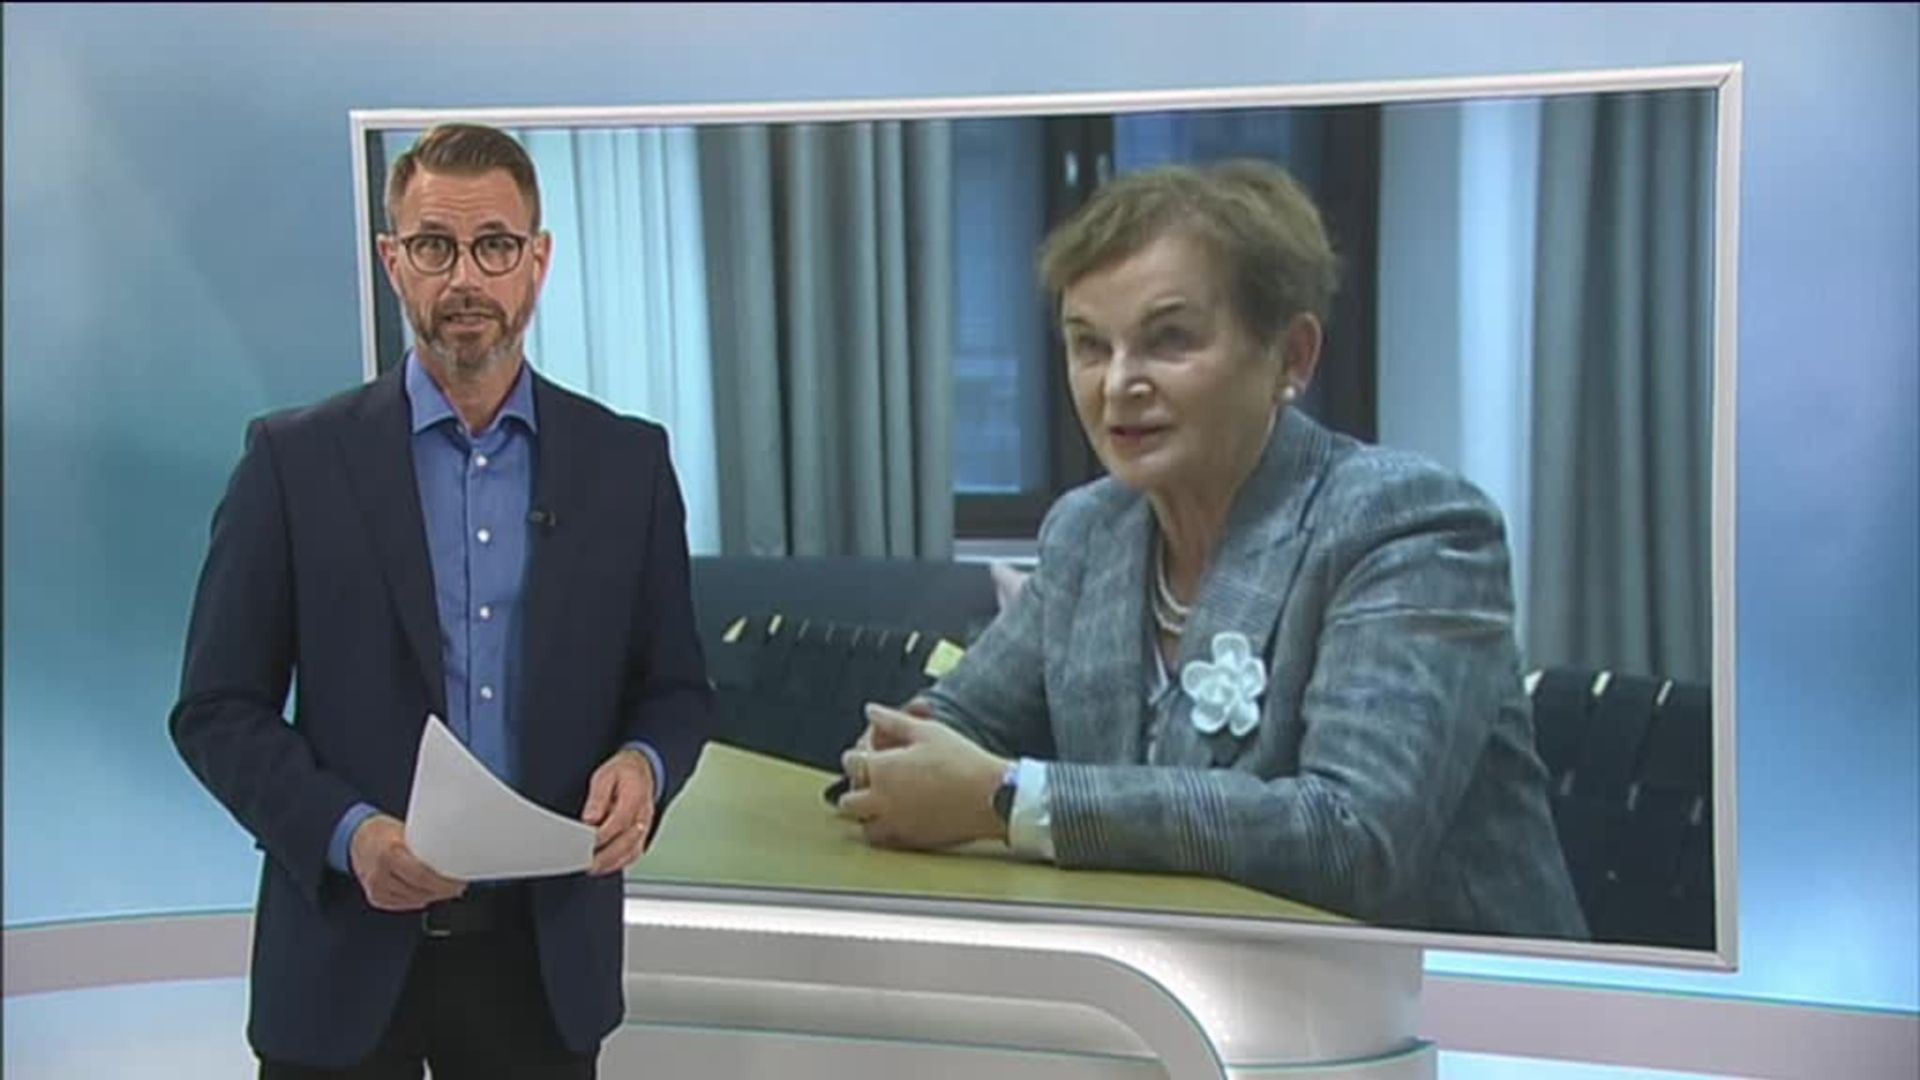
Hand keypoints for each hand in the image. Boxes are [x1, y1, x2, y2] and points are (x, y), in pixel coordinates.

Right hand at [349, 814, 465, 911]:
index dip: (444, 882)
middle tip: (458, 885)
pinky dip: (418, 899)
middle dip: (443, 890)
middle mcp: (381, 872)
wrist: (358, 838)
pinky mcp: (376, 898)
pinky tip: (427, 892)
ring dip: (433, 895)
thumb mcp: (406, 832)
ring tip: (445, 887)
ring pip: (414, 900)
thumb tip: (454, 854)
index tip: (459, 881)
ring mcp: (376, 887)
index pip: (422, 875)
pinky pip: (404, 904)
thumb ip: (425, 846)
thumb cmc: (385, 832)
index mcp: (390, 852)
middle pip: (420, 890)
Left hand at [582, 748, 656, 875]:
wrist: (643, 769)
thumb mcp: (605, 776)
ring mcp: (646, 826)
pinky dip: (619, 863)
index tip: (584, 844)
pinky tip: (605, 866)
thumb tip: (589, 818)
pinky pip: (634, 854)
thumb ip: (598, 798)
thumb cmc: (623, 772)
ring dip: (612, 863)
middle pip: (627, 842)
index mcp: (636, 796)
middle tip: (586, 863)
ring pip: (633, 852)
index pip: (620, 822)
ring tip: (592, 868)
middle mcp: (644, 815)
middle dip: (605, 856)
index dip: (602, 835)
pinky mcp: (643, 835)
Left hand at [835, 703, 1007, 849]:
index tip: (874, 748)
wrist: (992, 796)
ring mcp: (895, 824)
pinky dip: (886, 829)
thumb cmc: (962, 762)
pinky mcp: (911, 841)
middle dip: (858, 786)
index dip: (861, 752)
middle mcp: (881, 801)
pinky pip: (885, 840)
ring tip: (885, 801)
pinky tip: (902, 816)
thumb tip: (871, 711)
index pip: (851, 761)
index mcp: (882, 771)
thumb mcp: (927, 731)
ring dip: (868, 813)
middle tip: (877, 776)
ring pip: (863, 825)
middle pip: (849, 799)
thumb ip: (892, 720)